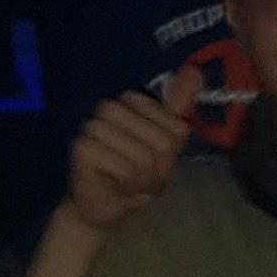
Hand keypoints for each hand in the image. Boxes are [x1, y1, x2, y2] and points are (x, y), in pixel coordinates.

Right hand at [64, 75, 200, 233]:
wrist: (108, 206)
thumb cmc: (137, 174)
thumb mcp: (167, 142)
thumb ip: (179, 107)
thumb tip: (195, 71)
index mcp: (131, 103)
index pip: (169, 121)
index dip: (168, 145)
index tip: (156, 157)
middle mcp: (108, 109)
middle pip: (159, 139)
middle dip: (157, 164)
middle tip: (142, 174)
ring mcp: (92, 128)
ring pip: (141, 154)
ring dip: (141, 176)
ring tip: (129, 181)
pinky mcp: (81, 149)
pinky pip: (121, 166)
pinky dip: (125, 181)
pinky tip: (115, 184)